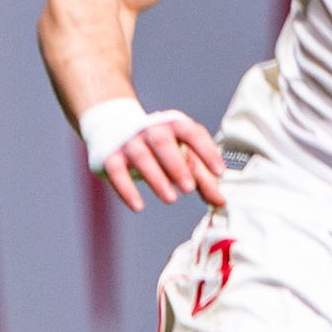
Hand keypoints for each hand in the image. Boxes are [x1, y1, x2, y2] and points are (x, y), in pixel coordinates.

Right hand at [102, 112, 225, 213]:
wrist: (114, 128)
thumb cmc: (160, 147)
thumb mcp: (183, 155)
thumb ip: (202, 177)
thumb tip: (221, 202)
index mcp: (174, 125)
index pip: (193, 133)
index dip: (207, 151)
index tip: (220, 172)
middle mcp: (151, 129)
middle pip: (164, 144)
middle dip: (177, 166)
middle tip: (189, 188)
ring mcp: (129, 142)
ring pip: (141, 157)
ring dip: (156, 178)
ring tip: (170, 198)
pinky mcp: (110, 158)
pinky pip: (117, 173)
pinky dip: (127, 190)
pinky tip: (138, 206)